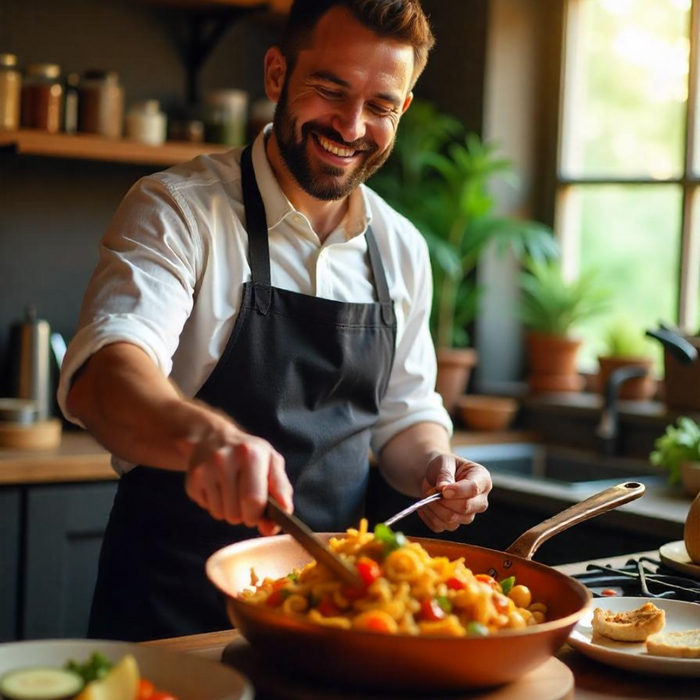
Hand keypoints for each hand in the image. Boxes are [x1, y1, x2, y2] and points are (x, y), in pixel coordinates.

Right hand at [177, 417, 293, 535]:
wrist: (213, 437)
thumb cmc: (249, 454)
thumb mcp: (272, 463)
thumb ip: (280, 490)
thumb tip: (279, 519)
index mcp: (251, 454)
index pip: (254, 500)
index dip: (258, 515)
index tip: (259, 512)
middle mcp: (225, 459)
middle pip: (236, 513)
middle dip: (244, 515)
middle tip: (245, 500)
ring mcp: (205, 469)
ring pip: (220, 514)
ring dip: (229, 511)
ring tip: (231, 491)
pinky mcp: (192, 479)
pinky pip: (206, 509)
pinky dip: (214, 505)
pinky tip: (217, 488)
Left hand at [418, 453, 491, 532]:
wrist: (436, 475)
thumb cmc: (444, 465)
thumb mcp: (444, 462)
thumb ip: (445, 474)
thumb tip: (443, 488)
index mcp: (482, 480)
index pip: (474, 489)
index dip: (457, 491)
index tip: (442, 489)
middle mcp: (480, 501)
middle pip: (465, 508)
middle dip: (443, 500)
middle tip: (432, 491)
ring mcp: (468, 515)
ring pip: (452, 520)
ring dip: (434, 508)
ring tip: (427, 495)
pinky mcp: (454, 524)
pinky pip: (440, 526)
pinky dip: (428, 516)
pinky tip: (425, 505)